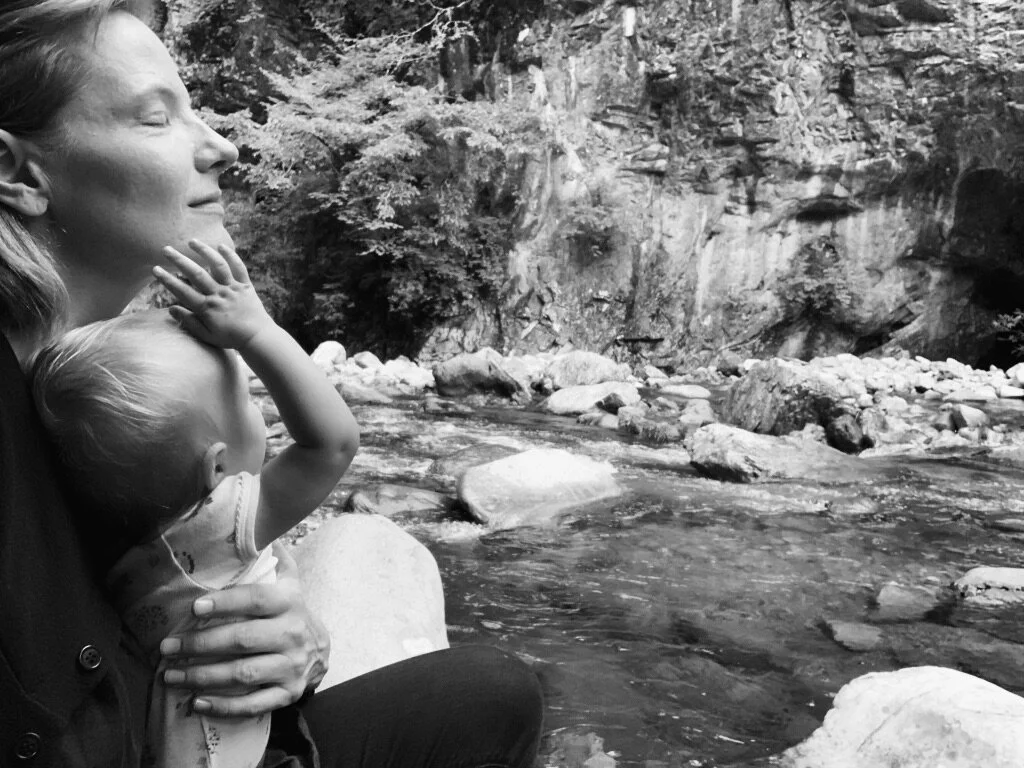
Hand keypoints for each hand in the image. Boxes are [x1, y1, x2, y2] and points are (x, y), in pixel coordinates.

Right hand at [153, 239, 273, 348]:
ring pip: (218, 266)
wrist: (257, 337)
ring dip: (204, 251)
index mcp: (207, 308)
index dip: (167, 280)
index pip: (182, 291)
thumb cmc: (230, 338)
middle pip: (197, 274)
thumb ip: (189, 321)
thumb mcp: (206, 335)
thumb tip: (171, 309)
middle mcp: (219, 295)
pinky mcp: (245, 285)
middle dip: (179, 260)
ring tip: (192, 241)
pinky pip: (239, 268)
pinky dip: (231, 256)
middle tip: (166, 249)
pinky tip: (221, 246)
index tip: (155, 269)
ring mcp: (233, 288)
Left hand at [158, 544, 329, 716]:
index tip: (194, 608)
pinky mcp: (287, 693)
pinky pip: (253, 704)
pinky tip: (196, 702)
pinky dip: (223, 706)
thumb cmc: (291, 611)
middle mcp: (293, 634)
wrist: (321, 650)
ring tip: (170, 675)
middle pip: (243, 640)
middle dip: (200, 644)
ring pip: (243, 674)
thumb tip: (255, 524)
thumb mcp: (289, 581)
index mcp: (290, 602)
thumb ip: (272, 557)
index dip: (226, 603)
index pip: (256, 600)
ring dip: (202, 676)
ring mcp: (292, 667)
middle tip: (166, 647)